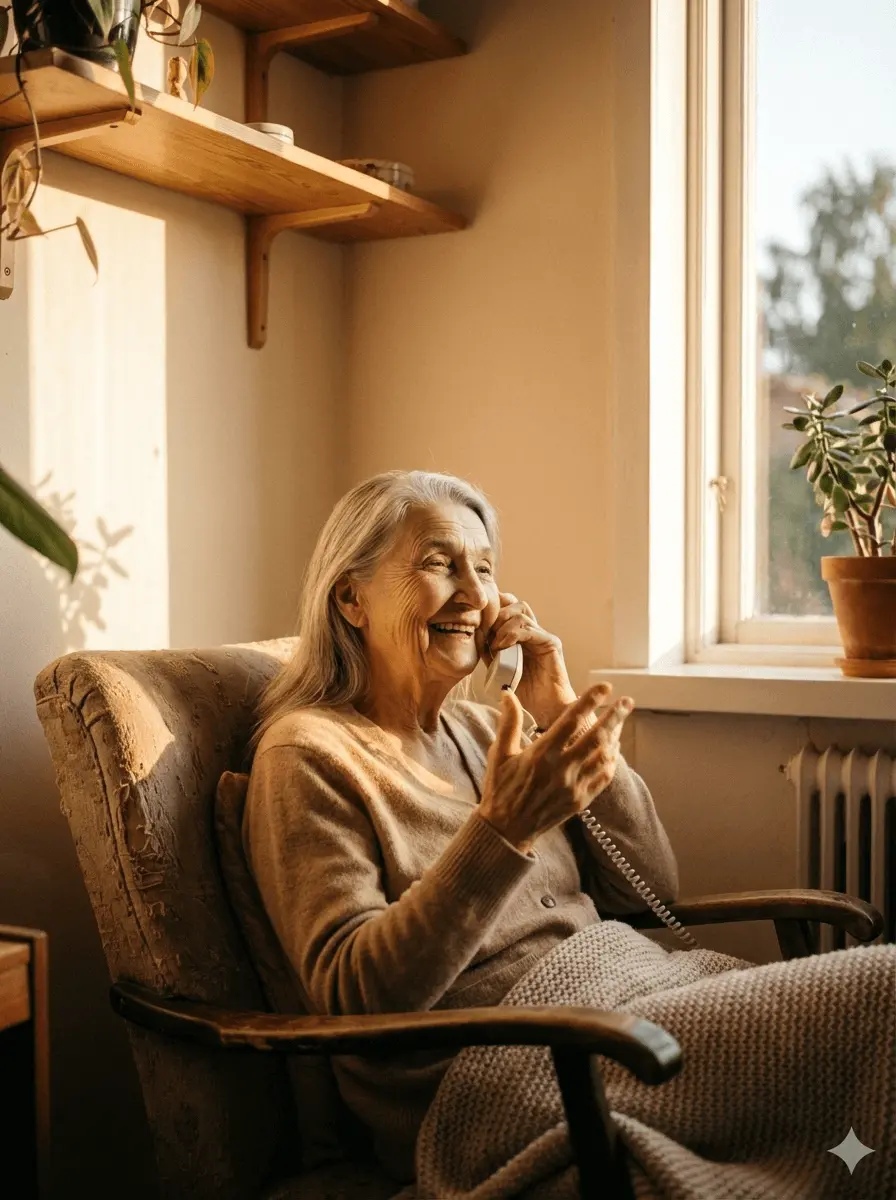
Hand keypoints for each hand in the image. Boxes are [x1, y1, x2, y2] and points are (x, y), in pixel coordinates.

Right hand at [479, 683, 633, 853]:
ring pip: (604, 756)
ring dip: (616, 736)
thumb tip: (507, 694)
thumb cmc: (500, 789)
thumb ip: (508, 722)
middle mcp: (562, 769)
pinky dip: (612, 761)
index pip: (571, 720)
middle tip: (627, 701)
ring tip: (621, 721)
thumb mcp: (499, 753)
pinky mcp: (580, 801)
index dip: (590, 701)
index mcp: (542, 754)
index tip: (604, 687)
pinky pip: (604, 777)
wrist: (506, 829)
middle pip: (597, 736)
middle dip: (615, 716)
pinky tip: (613, 749)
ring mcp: (574, 786)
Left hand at [484, 592, 575, 728]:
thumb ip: (488, 651)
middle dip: (496, 615)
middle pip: (514, 604)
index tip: (480, 622)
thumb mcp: (497, 667)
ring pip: (521, 612)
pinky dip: (513, 634)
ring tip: (495, 646)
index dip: (494, 607)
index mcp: (520, 634)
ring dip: (502, 626)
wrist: (544, 708)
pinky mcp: (551, 643)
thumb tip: (475, 634)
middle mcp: (533, 631)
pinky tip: (504, 647)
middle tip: (486, 634)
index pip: (508, 606)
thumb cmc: (522, 690)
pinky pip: (530, 629)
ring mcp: (542, 635)